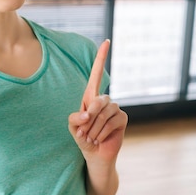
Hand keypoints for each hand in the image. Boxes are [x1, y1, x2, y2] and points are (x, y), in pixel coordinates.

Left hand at [68, 40, 127, 163]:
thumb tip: (87, 113)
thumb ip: (75, 118)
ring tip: (91, 138)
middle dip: (89, 118)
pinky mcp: (122, 118)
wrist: (95, 154)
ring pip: (104, 113)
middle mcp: (104, 100)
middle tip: (83, 133)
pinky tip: (100, 139)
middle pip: (98, 100)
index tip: (106, 41)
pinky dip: (102, 133)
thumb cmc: (82, 137)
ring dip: (94, 128)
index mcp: (90, 97)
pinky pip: (112, 121)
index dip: (101, 58)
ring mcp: (115, 108)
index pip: (96, 74)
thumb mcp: (73, 127)